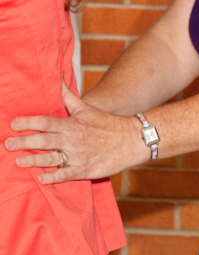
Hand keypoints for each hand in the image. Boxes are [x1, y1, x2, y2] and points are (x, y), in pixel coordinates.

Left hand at [5, 83, 143, 183]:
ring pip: (52, 158)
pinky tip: (41, 178)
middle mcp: (73, 140)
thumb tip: (57, 76)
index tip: (12, 124)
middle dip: (25, 142)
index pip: (46, 122)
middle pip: (45, 141)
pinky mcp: (84, 170)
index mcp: (72, 124)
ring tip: (19, 161)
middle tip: (7, 144)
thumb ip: (67, 96)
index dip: (28, 123)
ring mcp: (78, 156)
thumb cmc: (106, 123)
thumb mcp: (86, 108)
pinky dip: (53, 177)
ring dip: (34, 160)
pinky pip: (66, 174)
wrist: (131, 140)